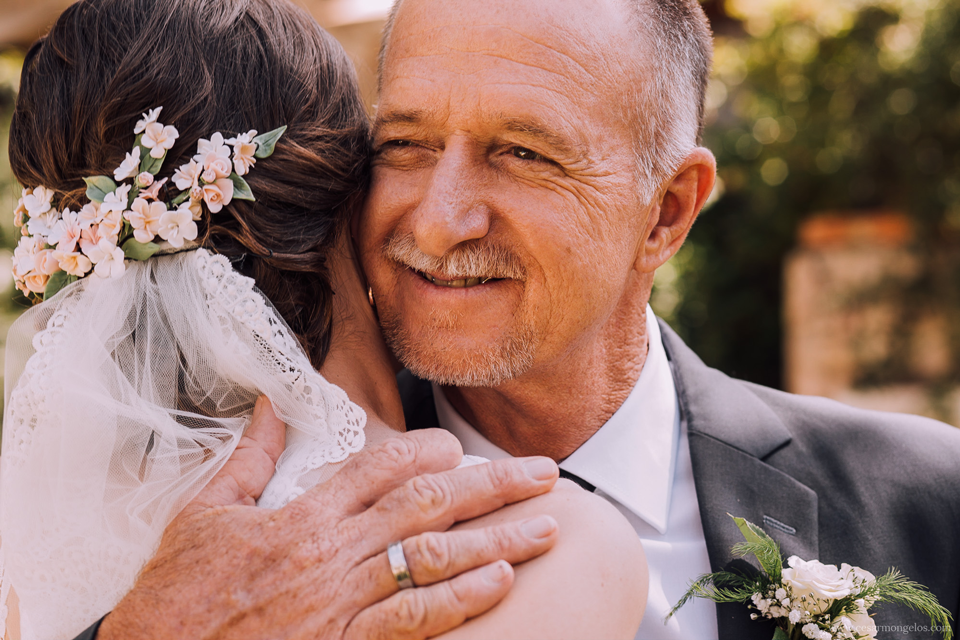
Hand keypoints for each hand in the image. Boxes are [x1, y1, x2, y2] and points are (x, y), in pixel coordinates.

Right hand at [98, 398, 559, 639]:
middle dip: (494, 486)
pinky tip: (500, 583)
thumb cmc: (177, 593)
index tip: (459, 447)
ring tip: (546, 528)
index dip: (425, 452)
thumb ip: (250, 458)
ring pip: (434, 559)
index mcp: (301, 516)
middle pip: (427, 505)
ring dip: (497, 540)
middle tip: (545, 473)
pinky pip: (413, 620)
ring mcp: (342, 600)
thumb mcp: (203, 513)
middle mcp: (332, 552)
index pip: (378, 468)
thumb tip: (272, 405)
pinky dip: (460, 600)